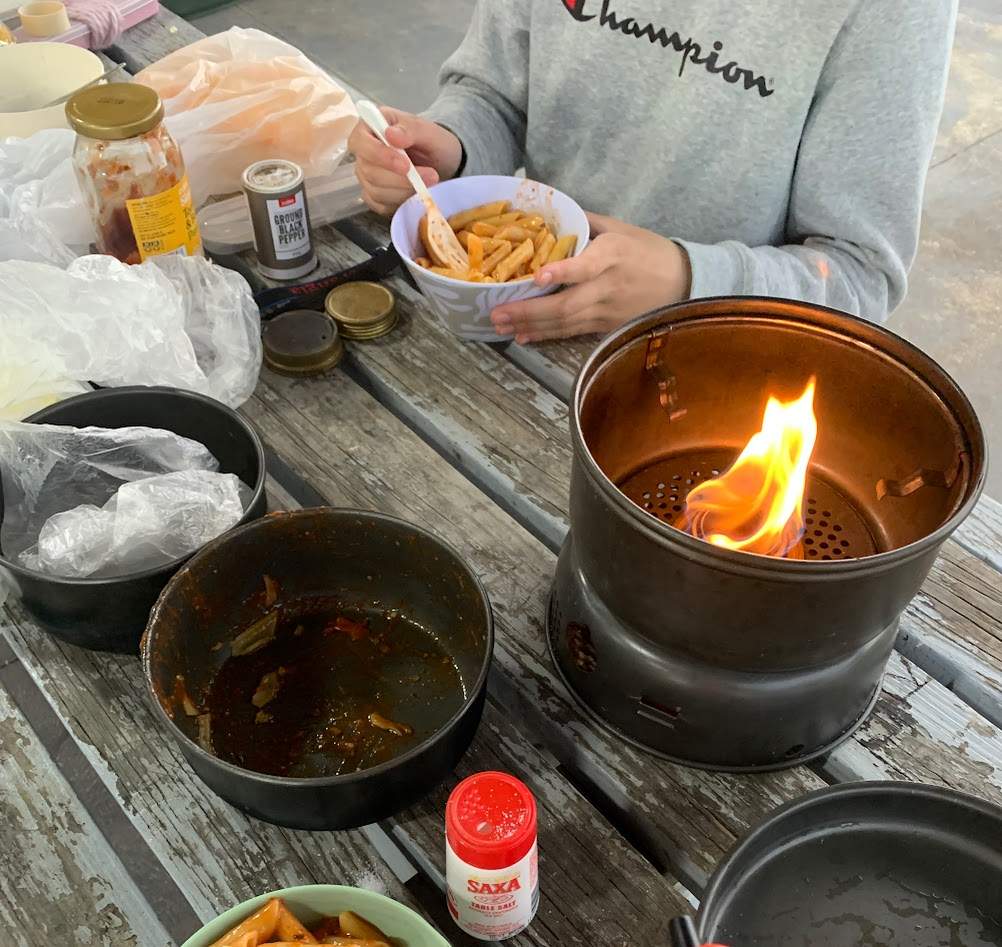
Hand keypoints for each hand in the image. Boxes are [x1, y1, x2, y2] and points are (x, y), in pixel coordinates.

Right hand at [348, 106, 463, 215]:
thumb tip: (391, 134)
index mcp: (370, 127)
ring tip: (429, 183)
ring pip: (375, 190)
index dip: (380, 155)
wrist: (441, 163)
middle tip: (430, 176)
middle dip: (400, 178)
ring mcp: (366, 176)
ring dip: (405, 191)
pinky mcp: (373, 196)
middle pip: (368, 171)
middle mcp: (363, 153)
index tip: (405, 165)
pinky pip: (381, 205)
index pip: (360, 142)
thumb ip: (409, 129)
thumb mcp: (427, 130)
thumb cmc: (431, 142)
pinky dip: (401, 202)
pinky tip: (416, 193)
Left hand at [490, 213, 691, 342]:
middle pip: (566, 305)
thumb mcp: (620, 228)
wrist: (683, 282)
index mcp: (612, 255)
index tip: (539, 277)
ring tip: (500, 326)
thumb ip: (585, 222)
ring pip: (565, 323)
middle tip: (497, 312)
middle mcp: (607, 286)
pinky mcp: (607, 327)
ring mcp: (607, 311)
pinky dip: (546, 335)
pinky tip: (524, 336)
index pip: (586, 267)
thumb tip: (550, 215)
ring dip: (530, 325)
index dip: (562, 272)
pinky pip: (572, 333)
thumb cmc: (648, 250)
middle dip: (528, 311)